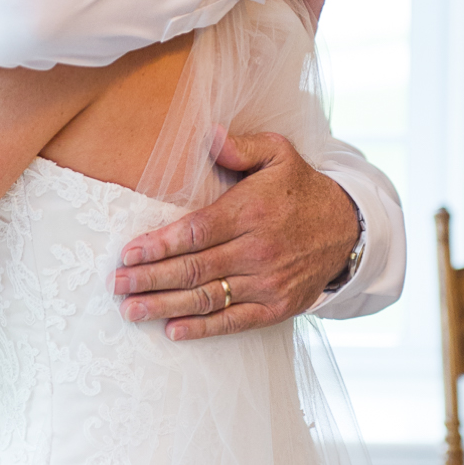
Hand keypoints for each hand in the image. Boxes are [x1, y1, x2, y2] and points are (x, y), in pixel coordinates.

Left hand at [109, 130, 360, 339]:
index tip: (128, 253)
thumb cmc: (298, 187)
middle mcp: (260, 250)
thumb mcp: (278, 153)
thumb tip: (209, 134)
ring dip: (165, 306)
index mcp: (252, 212)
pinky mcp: (278, 306)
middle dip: (150, 278)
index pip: (197, 232)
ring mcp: (270, 282)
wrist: (347, 228)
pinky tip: (172, 331)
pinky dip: (203, 328)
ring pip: (209, 298)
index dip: (160, 245)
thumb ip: (240, 146)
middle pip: (196, 269)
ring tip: (130, 310)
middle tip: (116, 284)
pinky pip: (235, 321)